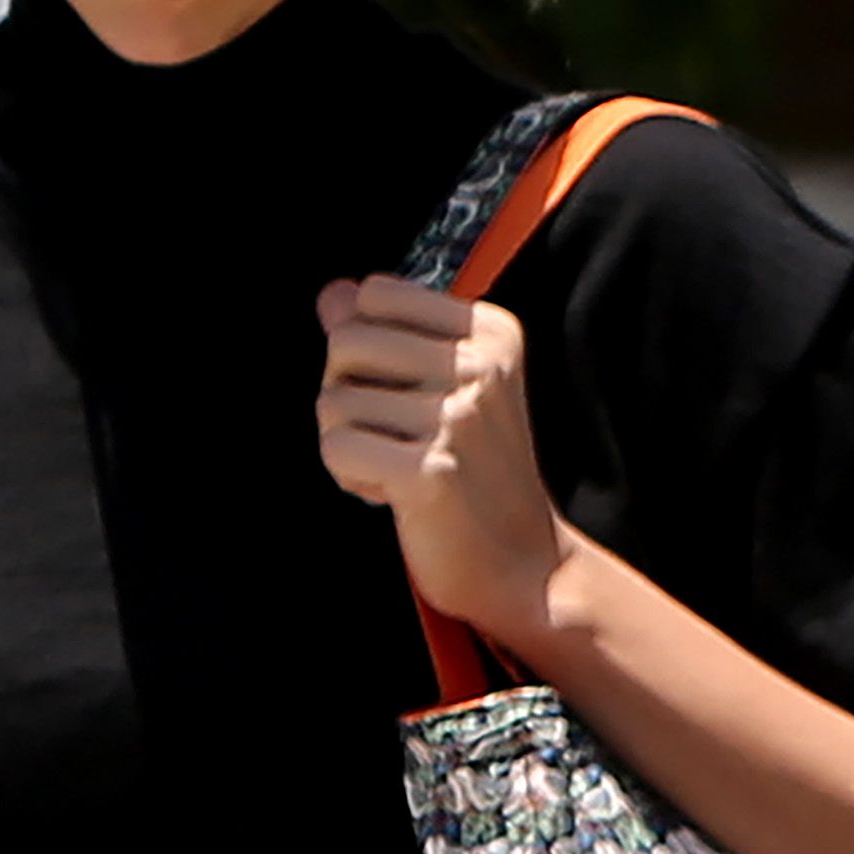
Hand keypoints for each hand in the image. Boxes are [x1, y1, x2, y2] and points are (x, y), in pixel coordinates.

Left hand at [316, 274, 573, 644]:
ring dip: (346, 440)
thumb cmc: (476, 469)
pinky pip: (335, 447)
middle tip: (389, 432)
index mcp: (491, 331)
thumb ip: (387, 332)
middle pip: (345, 340)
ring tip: (394, 465)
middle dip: (345, 390)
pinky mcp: (429, 470)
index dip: (364, 341)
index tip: (400, 387)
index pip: (374, 293)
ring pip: (332, 400)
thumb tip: (330, 294)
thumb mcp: (447, 385)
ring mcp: (457, 417)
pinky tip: (388, 492)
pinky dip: (347, 474)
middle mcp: (480, 365)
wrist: (523, 561)